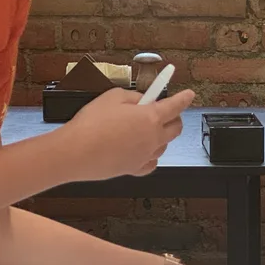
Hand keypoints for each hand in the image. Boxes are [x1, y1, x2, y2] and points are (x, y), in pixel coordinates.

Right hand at [62, 88, 194, 180]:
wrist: (75, 153)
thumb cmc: (91, 124)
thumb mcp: (113, 96)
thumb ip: (133, 97)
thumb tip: (142, 101)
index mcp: (151, 118)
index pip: (175, 106)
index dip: (184, 98)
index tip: (189, 95)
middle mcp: (153, 139)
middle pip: (176, 128)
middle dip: (174, 118)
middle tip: (164, 112)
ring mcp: (145, 156)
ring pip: (164, 146)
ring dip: (160, 136)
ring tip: (144, 129)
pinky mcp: (134, 169)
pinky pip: (151, 162)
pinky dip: (150, 155)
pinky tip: (141, 150)